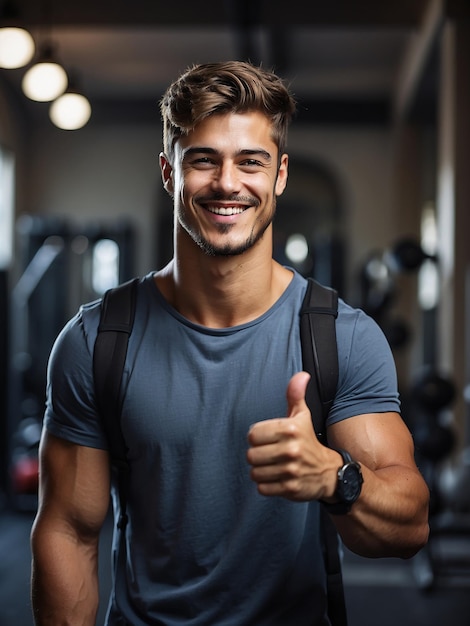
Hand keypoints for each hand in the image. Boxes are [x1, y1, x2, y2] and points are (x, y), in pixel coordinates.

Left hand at [247, 371, 337, 500]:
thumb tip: (302, 375)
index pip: (253, 434)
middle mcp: (291, 450)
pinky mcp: (289, 489)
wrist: (329, 473)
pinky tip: (276, 478)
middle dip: (257, 455)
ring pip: (255, 472)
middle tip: (269, 454)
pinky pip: (262, 488)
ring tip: (272, 466)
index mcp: (290, 429)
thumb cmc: (308, 440)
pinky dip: (266, 485)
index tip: (267, 439)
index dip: (257, 437)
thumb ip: (296, 395)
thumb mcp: (302, 416)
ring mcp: (290, 471)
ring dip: (260, 471)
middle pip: (251, 455)